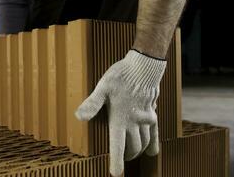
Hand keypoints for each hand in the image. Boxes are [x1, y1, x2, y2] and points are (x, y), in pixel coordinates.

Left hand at [75, 50, 165, 175]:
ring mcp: (145, 120)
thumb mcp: (103, 87)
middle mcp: (134, 123)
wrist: (143, 67)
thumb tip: (79, 116)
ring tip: (130, 155)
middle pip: (132, 148)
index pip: (118, 146)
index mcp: (120, 119)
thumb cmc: (121, 76)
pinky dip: (153, 146)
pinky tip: (151, 153)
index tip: (116, 174)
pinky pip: (155, 135)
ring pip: (143, 144)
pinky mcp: (152, 115)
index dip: (117, 162)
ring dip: (137, 152)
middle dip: (126, 157)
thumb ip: (92, 103)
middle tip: (121, 159)